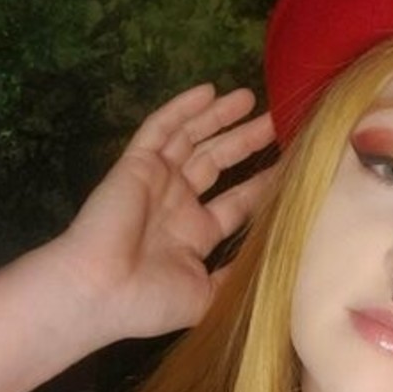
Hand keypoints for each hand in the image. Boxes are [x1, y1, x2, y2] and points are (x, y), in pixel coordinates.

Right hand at [56, 85, 275, 341]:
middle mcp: (177, 204)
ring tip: (249, 98)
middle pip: (217, 162)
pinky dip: (182, 108)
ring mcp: (157, 181)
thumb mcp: (206, 298)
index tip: (292, 166)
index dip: (263, 183)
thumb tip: (268, 267)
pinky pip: (161, 128)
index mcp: (195, 235)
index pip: (237, 201)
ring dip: (219, 116)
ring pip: (192, 138)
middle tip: (276, 121)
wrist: (100, 291)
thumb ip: (234, 278)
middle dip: (245, 141)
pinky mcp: (137, 164)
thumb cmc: (150, 301)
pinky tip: (208, 90)